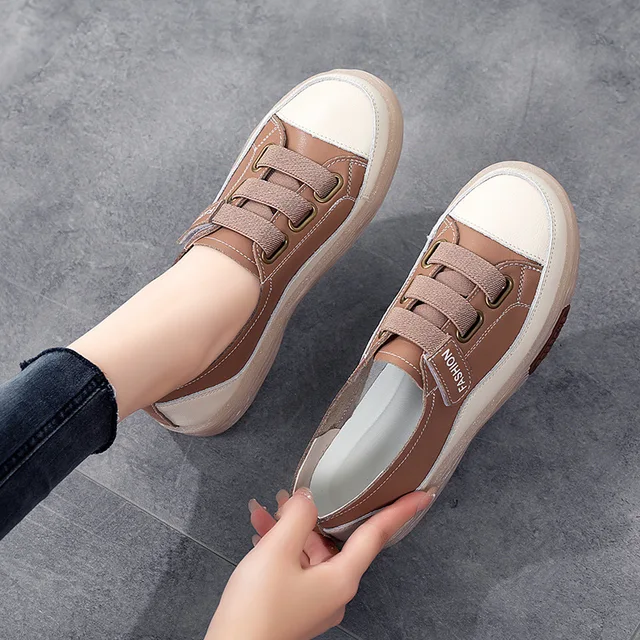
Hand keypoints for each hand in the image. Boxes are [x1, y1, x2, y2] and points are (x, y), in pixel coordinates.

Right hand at [205, 487, 435, 639]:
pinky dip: (280, 548)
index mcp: (342, 578)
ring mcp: (315, 602)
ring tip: (265, 508)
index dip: (399, 512)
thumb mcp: (277, 551)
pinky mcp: (296, 608)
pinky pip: (295, 568)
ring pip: (309, 553)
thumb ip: (298, 516)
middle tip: (293, 493)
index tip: (421, 496)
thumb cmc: (257, 606)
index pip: (376, 536)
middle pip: (334, 541)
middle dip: (313, 514)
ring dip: (289, 530)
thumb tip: (308, 498)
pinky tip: (259, 532)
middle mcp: (335, 591)